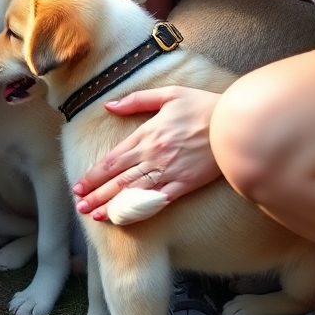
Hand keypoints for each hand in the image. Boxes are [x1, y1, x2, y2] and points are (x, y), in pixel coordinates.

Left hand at [71, 86, 222, 218]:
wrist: (237, 126)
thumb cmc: (202, 106)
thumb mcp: (167, 95)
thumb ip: (136, 101)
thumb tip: (109, 105)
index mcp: (146, 135)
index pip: (112, 160)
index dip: (93, 175)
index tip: (78, 186)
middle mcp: (153, 156)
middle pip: (118, 179)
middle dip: (96, 194)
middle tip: (80, 206)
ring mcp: (170, 172)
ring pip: (135, 193)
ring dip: (113, 205)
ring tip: (96, 216)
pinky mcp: (187, 184)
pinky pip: (159, 201)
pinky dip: (142, 210)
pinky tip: (129, 218)